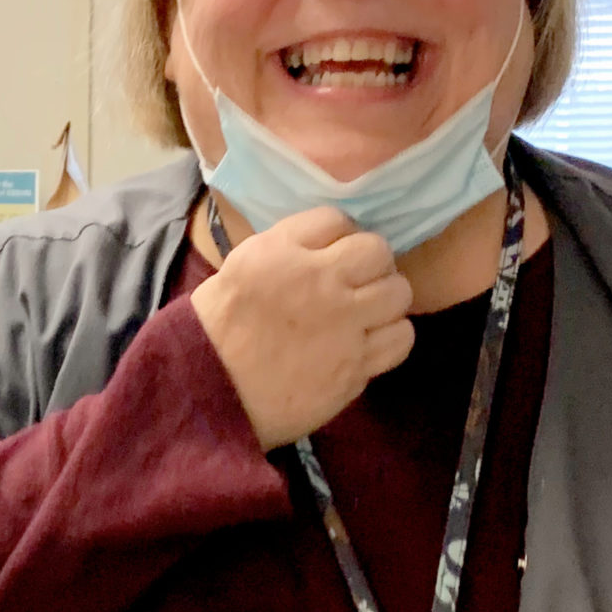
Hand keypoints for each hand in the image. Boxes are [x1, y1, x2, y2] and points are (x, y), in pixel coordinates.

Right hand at [190, 206, 413, 449]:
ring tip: (368, 314)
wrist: (210, 391)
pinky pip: (401, 338)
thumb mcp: (242, 266)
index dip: (341, 236)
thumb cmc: (219, 328)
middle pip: (377, 251)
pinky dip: (391, 336)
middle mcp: (318, 282)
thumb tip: (330, 241)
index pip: (337, 220)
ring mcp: (342, 326)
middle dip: (371, 264)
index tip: (335, 255)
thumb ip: (287, 246)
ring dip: (386, 300)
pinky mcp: (355, 366)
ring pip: (399, 293)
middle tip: (358, 283)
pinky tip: (371, 341)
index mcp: (282, 253)